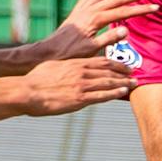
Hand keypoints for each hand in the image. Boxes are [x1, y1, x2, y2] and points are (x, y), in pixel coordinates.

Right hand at [20, 55, 136, 116]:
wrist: (28, 91)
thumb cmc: (36, 79)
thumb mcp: (53, 66)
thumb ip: (66, 67)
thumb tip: (69, 67)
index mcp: (75, 63)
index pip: (101, 61)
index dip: (116, 63)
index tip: (124, 65)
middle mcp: (81, 72)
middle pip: (109, 70)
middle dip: (123, 72)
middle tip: (134, 73)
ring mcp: (81, 86)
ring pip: (108, 82)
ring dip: (123, 82)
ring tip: (133, 83)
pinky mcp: (79, 99)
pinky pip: (102, 96)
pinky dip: (114, 93)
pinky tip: (123, 92)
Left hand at [36, 0, 158, 62]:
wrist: (49, 51)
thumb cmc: (70, 53)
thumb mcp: (91, 50)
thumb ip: (108, 39)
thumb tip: (127, 30)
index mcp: (96, 19)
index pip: (124, 12)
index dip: (141, 9)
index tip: (156, 7)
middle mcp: (90, 9)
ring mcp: (83, 8)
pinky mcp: (78, 10)